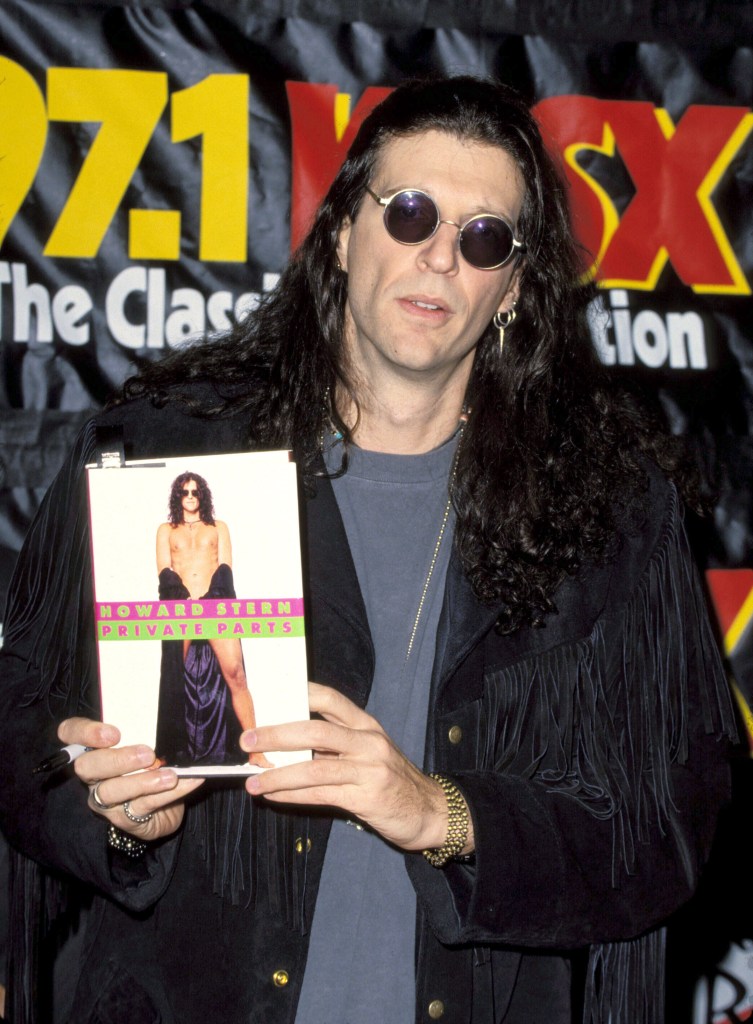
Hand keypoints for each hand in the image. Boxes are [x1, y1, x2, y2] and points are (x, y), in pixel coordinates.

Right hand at [58, 718, 203, 841]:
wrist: (163, 809)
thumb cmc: (152, 767)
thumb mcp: (148, 744)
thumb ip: (147, 732)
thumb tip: (170, 718)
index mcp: (94, 748)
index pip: (71, 733)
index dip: (84, 732)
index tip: (113, 733)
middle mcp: (93, 775)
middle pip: (87, 766)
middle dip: (117, 759)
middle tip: (148, 754)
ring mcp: (104, 800)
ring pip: (111, 791)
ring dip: (142, 781)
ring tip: (170, 776)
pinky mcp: (124, 819)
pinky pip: (143, 805)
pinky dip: (169, 793)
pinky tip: (187, 782)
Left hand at [241, 682, 473, 853]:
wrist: (430, 811)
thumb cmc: (391, 779)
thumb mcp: (369, 751)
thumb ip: (334, 744)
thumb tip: (284, 742)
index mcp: (366, 724)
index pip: (330, 699)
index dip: (299, 693)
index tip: (268, 694)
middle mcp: (369, 741)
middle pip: (316, 731)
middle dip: (277, 734)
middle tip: (248, 739)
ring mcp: (370, 769)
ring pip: (315, 768)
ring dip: (278, 774)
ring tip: (253, 780)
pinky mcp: (367, 798)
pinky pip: (321, 795)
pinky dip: (292, 795)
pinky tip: (272, 796)